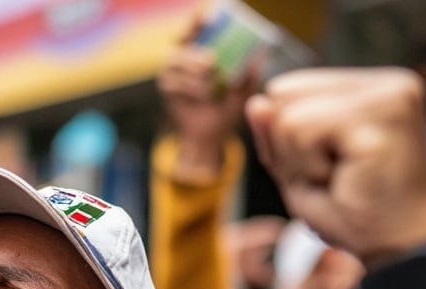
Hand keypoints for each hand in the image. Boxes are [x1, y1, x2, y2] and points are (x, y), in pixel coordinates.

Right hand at [157, 19, 257, 174]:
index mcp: (204, 46)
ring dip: (195, 71)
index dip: (201, 16)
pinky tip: (204, 97)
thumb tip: (260, 53)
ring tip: (212, 86)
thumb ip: (251, 73)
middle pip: (183, 36)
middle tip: (212, 62)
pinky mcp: (166, 85)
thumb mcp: (245, 90)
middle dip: (196, 47)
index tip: (212, 16)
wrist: (210, 135)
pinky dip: (191, 88)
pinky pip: (175, 81)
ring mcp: (172, 68)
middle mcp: (185, 53)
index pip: (199, 23)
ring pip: (178, 59)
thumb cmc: (227, 108)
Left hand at [246, 69, 425, 265]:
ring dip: (301, 161)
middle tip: (336, 177)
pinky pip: (301, 128)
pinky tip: (346, 179)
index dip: (287, 139)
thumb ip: (275, 133)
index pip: (287, 88)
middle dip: (292, 147)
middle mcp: (384, 82)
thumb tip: (256, 102)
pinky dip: (309, 166)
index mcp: (369, 88)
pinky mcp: (384, 112)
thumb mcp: (299, 169)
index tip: (330, 168)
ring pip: (288, 114)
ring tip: (342, 179)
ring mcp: (389, 92)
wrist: (397, 251)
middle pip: (283, 94)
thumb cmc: (353, 214)